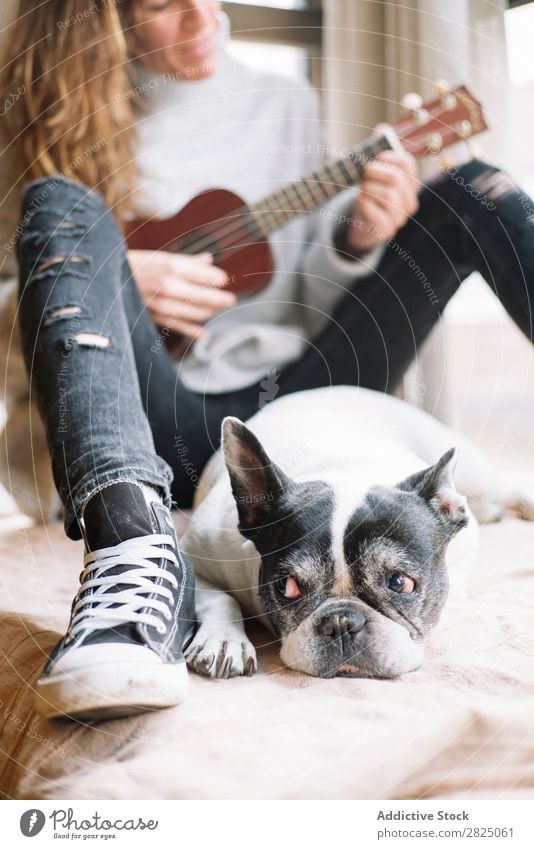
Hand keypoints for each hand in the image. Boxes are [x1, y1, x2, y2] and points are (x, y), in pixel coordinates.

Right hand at [127, 249, 236, 338]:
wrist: (108, 280)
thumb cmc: (139, 266)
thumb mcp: (162, 257)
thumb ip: (188, 262)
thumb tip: (210, 260)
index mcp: (171, 266)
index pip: (207, 276)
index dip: (219, 279)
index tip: (223, 280)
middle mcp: (168, 286)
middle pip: (206, 297)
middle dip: (222, 299)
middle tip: (230, 299)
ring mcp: (163, 304)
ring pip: (197, 313)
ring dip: (210, 312)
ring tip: (214, 309)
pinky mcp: (157, 318)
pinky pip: (181, 327)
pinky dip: (194, 332)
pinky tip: (204, 333)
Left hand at [347, 127, 419, 253]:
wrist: (362, 224)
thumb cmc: (370, 193)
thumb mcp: (374, 171)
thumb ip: (378, 149)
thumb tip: (383, 129)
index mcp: (410, 183)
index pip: (406, 163)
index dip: (388, 156)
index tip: (374, 158)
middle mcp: (409, 201)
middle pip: (396, 179)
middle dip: (375, 173)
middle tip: (363, 174)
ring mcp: (399, 218)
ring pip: (389, 196)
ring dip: (369, 188)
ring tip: (361, 188)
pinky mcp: (386, 231)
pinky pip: (378, 215)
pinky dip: (365, 204)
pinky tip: (359, 201)